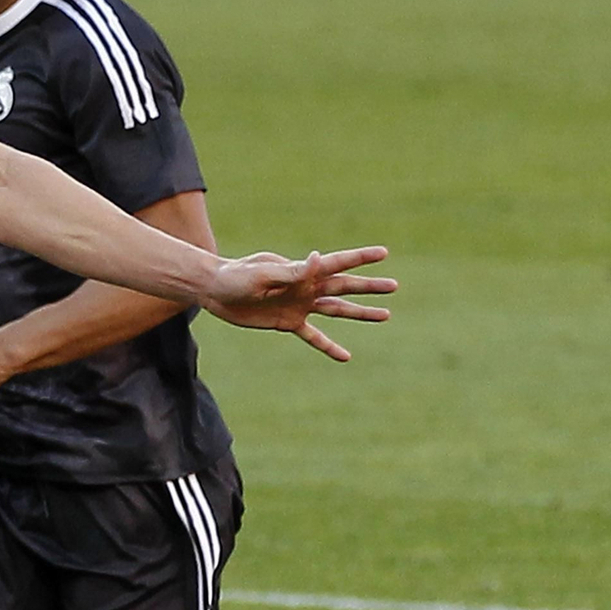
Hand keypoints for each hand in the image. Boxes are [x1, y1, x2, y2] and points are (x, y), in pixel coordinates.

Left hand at [204, 248, 395, 361]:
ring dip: (360, 313)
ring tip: (385, 315)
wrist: (216, 291)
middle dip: (369, 287)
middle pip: (344, 287)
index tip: (383, 253)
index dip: (360, 258)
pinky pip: (314, 336)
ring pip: (337, 310)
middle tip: (394, 286)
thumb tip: (317, 258)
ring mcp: (300, 305)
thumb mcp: (264, 273)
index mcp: (303, 270)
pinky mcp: (288, 323)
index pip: (337, 263)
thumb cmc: (237, 276)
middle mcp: (306, 287)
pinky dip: (329, 345)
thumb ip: (292, 271)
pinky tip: (346, 356)